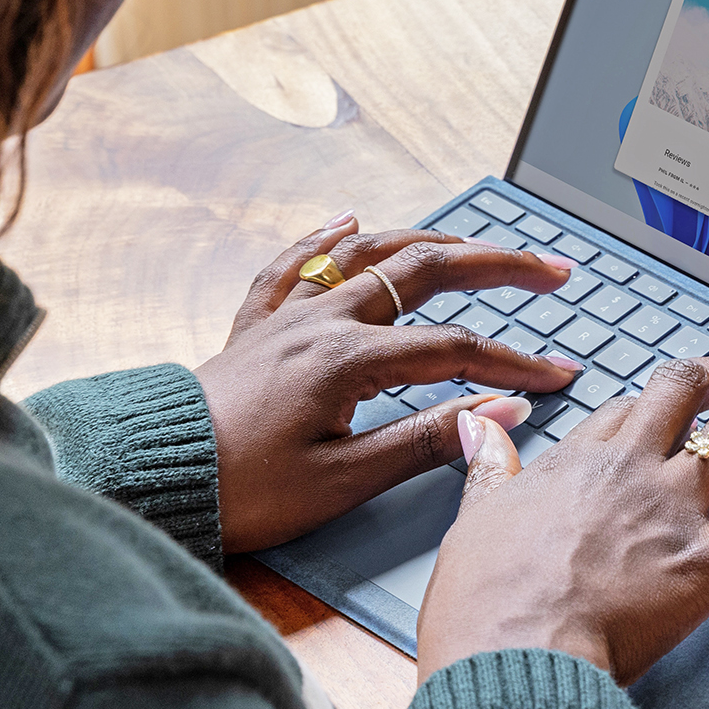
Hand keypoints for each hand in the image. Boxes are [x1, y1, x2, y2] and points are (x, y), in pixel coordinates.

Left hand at [196, 214, 583, 552]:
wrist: (151, 478)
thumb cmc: (242, 490)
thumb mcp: (343, 481)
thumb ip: (426, 441)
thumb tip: (502, 414)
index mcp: (348, 359)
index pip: (454, 349)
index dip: (514, 362)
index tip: (557, 377)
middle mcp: (321, 321)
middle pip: (425, 271)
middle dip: (496, 265)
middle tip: (550, 269)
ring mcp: (285, 317)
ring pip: (366, 253)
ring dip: (428, 240)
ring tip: (473, 241)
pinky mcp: (254, 328)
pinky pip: (293, 265)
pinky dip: (326, 237)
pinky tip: (347, 218)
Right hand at [415, 358, 708, 684]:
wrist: (518, 650)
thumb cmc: (490, 600)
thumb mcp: (474, 517)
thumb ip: (488, 465)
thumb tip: (481, 423)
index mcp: (575, 461)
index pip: (623, 408)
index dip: (646, 402)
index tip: (655, 405)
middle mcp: (632, 470)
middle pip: (684, 397)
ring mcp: (676, 510)